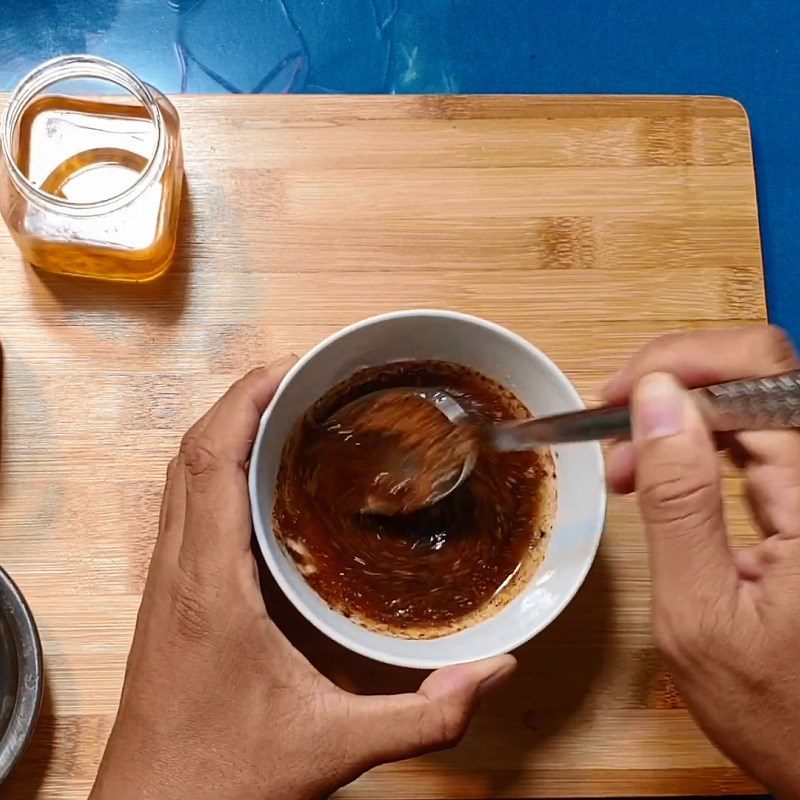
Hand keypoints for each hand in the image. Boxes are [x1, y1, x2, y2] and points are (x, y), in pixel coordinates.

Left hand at [90, 360, 514, 799]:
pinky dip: (216, 470)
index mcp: (210, 587)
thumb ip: (423, 716)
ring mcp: (167, 582)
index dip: (243, 402)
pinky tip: (259, 481)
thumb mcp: (335, 746)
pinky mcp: (171, 596)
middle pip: (190, 453)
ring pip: (180, 477)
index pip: (211, 462)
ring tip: (282, 412)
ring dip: (223, 432)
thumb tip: (491, 673)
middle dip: (238, 401)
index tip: (286, 368)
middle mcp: (178, 571)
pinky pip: (185, 506)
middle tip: (297, 378)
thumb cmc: (225, 779)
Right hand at [603, 327, 799, 796]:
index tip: (618, 396)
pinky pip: (749, 441)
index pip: (759, 372)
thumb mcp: (701, 611)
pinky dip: (693, 445)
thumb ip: (678, 501)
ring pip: (748, 403)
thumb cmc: (780, 709)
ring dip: (677, 416)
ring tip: (623, 458)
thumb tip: (656, 402)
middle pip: (757, 374)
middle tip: (610, 424)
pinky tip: (656, 470)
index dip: (680, 363)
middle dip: (672, 385)